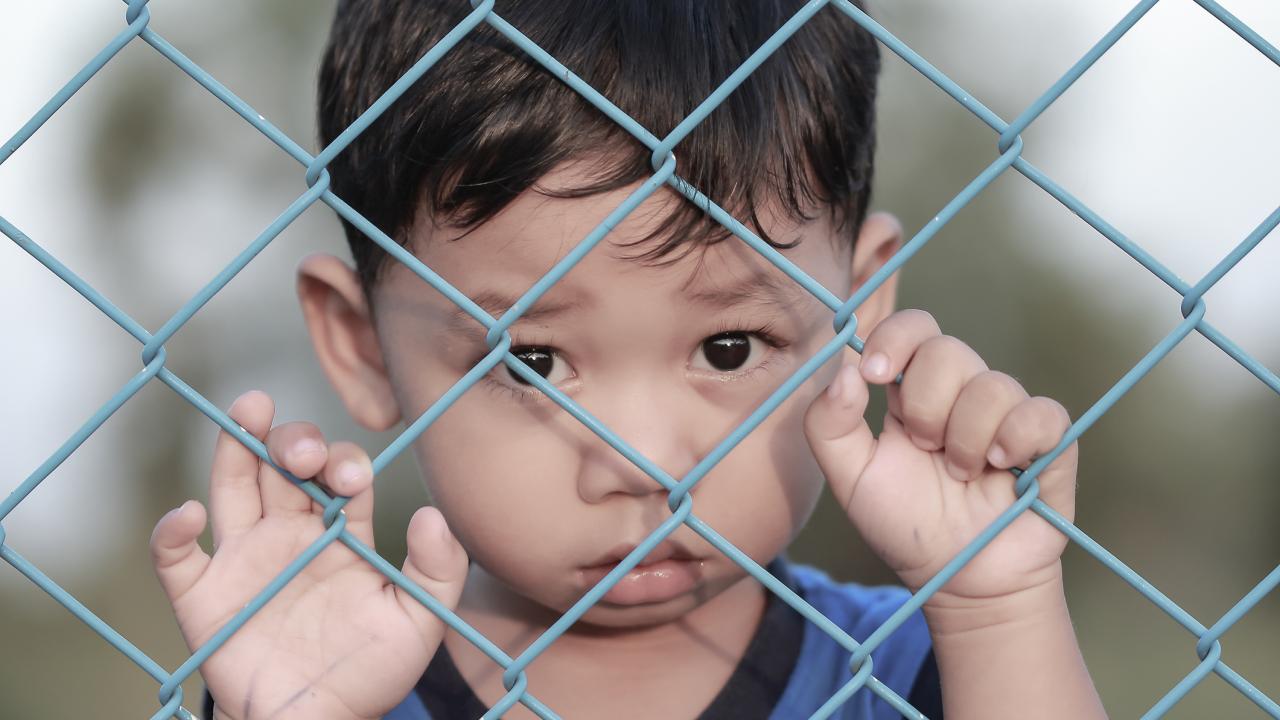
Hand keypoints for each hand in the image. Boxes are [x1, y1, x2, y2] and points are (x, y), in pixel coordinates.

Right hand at [149, 390, 468, 719]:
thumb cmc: (370, 670)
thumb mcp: (420, 621)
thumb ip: (439, 570)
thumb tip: (433, 514)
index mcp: (339, 533)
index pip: (340, 475)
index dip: (344, 463)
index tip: (351, 479)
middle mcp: (290, 533)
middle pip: (283, 465)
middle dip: (293, 441)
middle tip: (302, 453)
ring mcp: (244, 559)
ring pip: (233, 485)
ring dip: (236, 444)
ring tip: (249, 408)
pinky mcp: (203, 597)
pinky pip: (175, 557)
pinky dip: (171, 531)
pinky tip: (189, 515)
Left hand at [803, 310, 1075, 606]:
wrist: (957, 579)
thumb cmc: (904, 525)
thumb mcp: (850, 478)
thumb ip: (830, 424)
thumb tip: (846, 370)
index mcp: (912, 392)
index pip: (912, 329)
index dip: (895, 338)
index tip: (876, 374)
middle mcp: (961, 394)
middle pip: (947, 351)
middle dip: (926, 406)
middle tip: (924, 449)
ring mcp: (1007, 414)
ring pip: (992, 385)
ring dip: (966, 439)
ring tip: (961, 475)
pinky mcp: (1050, 442)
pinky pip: (1042, 413)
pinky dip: (1017, 439)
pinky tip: (1003, 471)